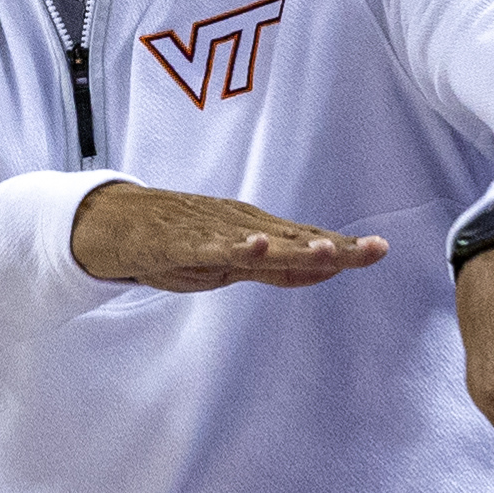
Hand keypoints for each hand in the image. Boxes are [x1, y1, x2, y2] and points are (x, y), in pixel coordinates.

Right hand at [69, 183, 386, 292]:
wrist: (113, 222)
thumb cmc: (177, 240)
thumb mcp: (233, 259)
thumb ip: (277, 267)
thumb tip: (328, 270)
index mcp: (255, 231)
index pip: (306, 241)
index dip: (342, 248)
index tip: (380, 250)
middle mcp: (240, 227)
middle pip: (293, 241)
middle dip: (333, 248)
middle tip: (374, 250)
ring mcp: (210, 234)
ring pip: (259, 243)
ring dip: (293, 247)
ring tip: (326, 252)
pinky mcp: (179, 244)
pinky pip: (210, 247)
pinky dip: (234, 247)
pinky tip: (255, 245)